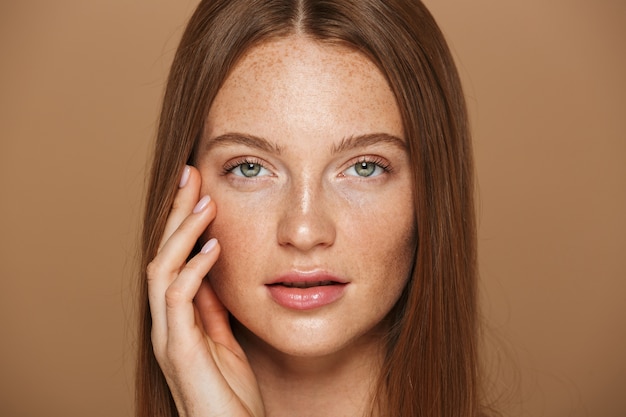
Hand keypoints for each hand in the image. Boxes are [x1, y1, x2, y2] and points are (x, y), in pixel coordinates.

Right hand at [147, 165, 263, 416]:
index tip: (197, 188)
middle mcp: (166, 324)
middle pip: (161, 255)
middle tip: (190, 175)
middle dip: (175, 214)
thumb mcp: (224, 342)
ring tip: (204, 202)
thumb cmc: (230, 397)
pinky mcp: (179, 352)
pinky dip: (193, 269)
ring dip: (182, 233)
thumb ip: (212, 309)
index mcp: (177, 319)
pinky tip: (214, 247)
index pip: (173, 258)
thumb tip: (212, 272)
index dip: (182, 222)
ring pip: (161, 271)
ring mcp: (169, 337)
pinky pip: (178, 300)